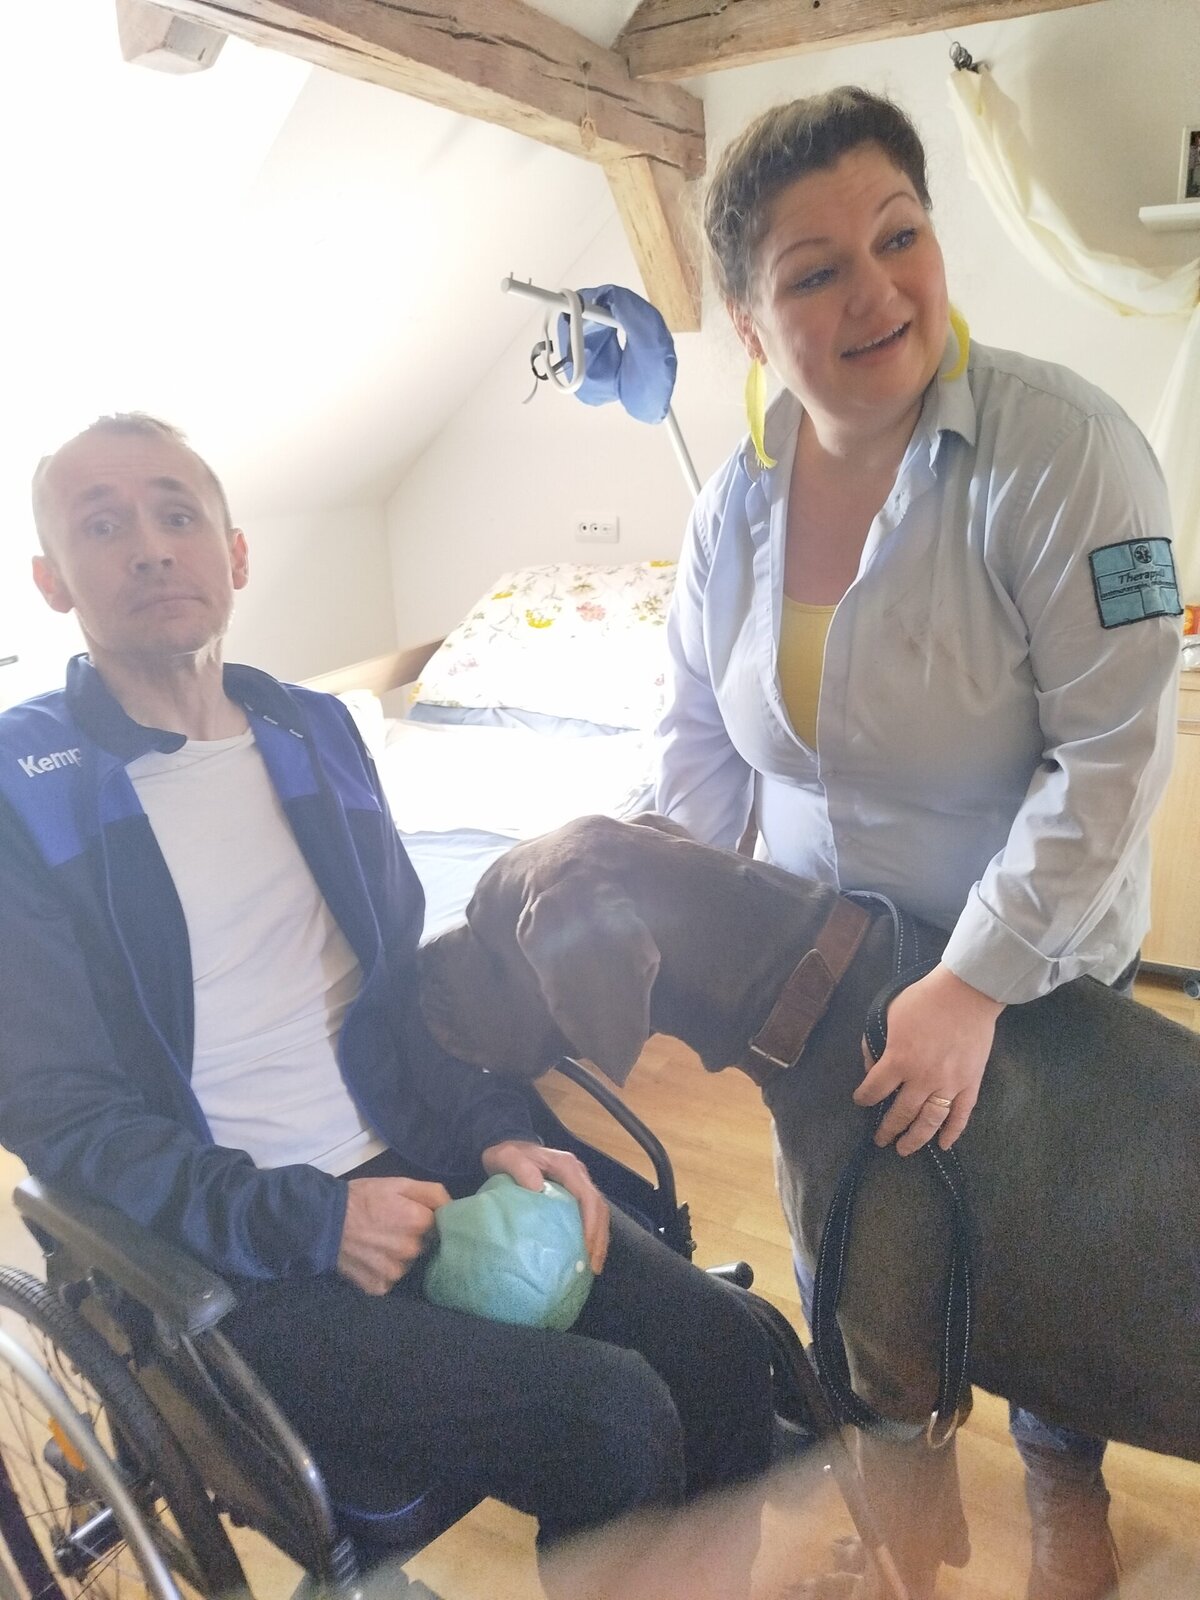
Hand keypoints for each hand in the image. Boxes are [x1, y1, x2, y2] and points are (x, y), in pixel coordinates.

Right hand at [336, 1176, 450, 1294]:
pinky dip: (384, 1271)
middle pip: (424, 1247)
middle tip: (392, 1227)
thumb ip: (433, 1193)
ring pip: (408, 1265)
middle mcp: (412, 1251)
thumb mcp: (399, 1183)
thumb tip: (455, 1207)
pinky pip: (391, 1280)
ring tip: (379, 1242)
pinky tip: (371, 1258)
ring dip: (399, 1256)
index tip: (412, 1216)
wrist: (323, 1221)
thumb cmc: (363, 1198)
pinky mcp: (379, 1287)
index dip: (427, 1220)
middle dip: (414, 1238)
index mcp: (420, 1222)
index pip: (440, 1226)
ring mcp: (395, 1272)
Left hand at [481, 1140, 609, 1273]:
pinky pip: (589, 1216)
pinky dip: (590, 1236)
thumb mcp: (508, 1157)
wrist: (507, 1147)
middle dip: (598, 1237)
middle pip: (599, 1207)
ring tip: (592, 1266)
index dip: (590, 1223)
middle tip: (592, 1266)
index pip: (587, 1196)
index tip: (586, 1247)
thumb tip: (537, 1188)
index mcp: (567, 1166)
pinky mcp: (573, 1194)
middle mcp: (578, 1174)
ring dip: (598, 1240)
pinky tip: (584, 1255)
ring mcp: (578, 1184)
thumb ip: (520, 1168)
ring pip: (598, 1213)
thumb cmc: (508, 1155)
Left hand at [852, 964, 1003, 1153]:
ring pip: (929, 1122)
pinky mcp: (971, 1084)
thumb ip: (873, 1042)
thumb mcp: (887, 1014)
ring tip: (904, 1150)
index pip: (874, 1090)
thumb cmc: (924, 1000)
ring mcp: (949, 1084)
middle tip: (881, 1140)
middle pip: (901, 1113)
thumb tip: (871, 1066)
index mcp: (899, 1060)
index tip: (861, 1102)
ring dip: (915, 1139)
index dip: (864, 1098)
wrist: (966, 993)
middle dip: (888, 1129)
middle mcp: (922, 1078)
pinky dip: (952, 1133)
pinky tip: (943, 1145)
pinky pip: (961, 1115)